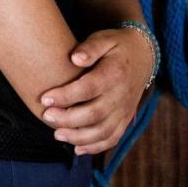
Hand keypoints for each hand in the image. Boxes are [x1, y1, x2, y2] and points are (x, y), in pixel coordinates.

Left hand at [36, 28, 153, 155]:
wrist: (143, 56)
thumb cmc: (116, 45)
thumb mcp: (104, 38)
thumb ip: (90, 47)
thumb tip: (74, 58)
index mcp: (115, 73)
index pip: (89, 88)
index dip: (66, 95)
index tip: (45, 98)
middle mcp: (122, 95)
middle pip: (95, 114)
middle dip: (68, 119)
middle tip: (46, 116)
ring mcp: (125, 110)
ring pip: (103, 131)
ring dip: (79, 137)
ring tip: (57, 134)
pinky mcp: (126, 119)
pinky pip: (113, 138)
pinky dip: (95, 147)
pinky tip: (77, 148)